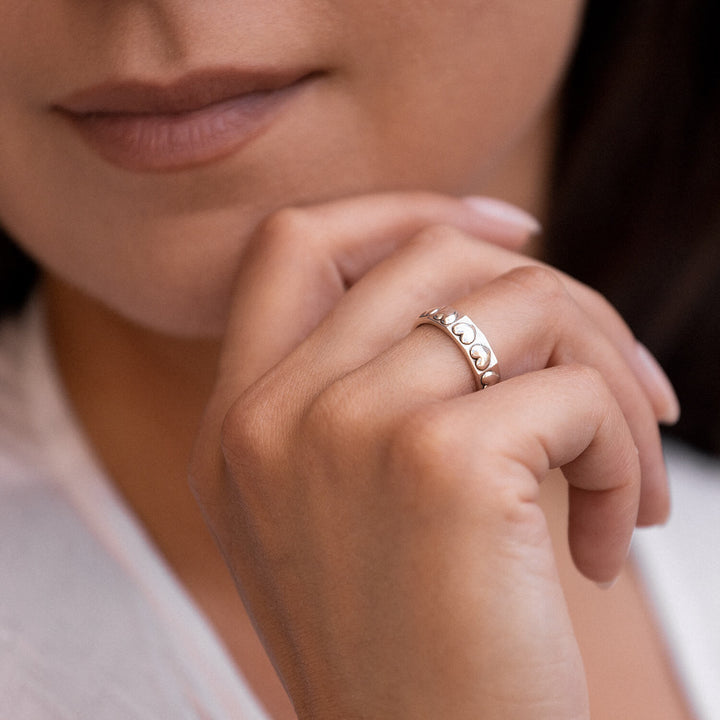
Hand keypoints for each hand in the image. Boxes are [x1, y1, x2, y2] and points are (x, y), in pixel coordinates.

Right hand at [190, 192, 674, 718]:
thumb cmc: (408, 645)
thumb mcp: (345, 508)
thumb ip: (376, 387)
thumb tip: (500, 279)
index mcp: (239, 423)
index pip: (294, 242)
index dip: (405, 210)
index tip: (513, 231)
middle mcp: (271, 416)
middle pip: (432, 253)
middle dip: (555, 294)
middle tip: (618, 376)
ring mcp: (344, 431)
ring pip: (524, 302)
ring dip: (606, 373)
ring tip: (625, 468)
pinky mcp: (438, 467)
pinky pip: (573, 394)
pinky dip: (624, 451)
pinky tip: (615, 537)